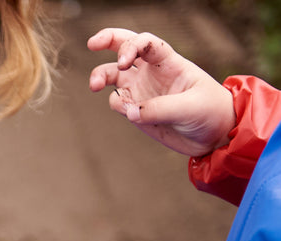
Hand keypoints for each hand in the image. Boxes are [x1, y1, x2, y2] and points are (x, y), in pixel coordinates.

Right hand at [88, 28, 235, 155]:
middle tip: (91, 43)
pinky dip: (117, 105)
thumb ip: (159, 109)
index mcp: (168, 62)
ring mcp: (141, 90)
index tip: (122, 62)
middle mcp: (151, 72)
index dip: (130, 46)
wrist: (212, 135)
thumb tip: (129, 111)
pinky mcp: (135, 110)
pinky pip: (117, 103)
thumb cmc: (210, 112)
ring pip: (113, 75)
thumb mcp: (190, 108)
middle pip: (124, 47)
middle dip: (107, 40)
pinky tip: (128, 112)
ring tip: (94, 87)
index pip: (145, 42)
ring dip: (100, 77)